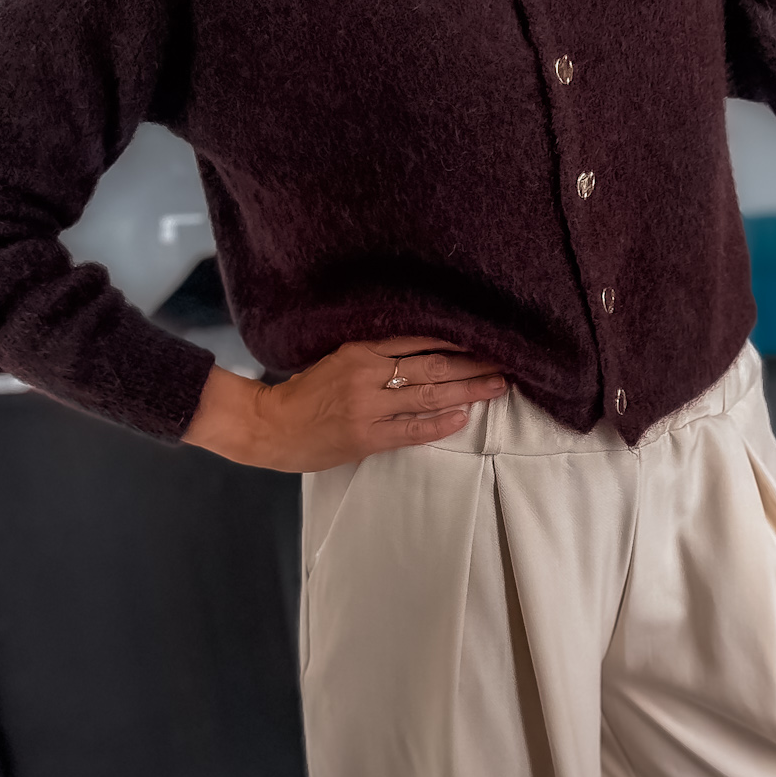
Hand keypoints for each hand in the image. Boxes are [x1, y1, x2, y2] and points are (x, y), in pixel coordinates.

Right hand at [183, 337, 506, 472]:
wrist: (270, 426)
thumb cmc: (305, 393)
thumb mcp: (337, 360)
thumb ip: (374, 355)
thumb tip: (423, 351)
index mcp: (360, 350)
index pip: (418, 339)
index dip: (455, 340)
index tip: (485, 338)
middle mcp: (367, 374)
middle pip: (433, 366)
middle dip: (473, 365)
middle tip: (505, 363)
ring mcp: (368, 408)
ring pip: (429, 396)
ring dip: (468, 392)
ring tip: (496, 388)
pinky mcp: (367, 438)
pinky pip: (412, 430)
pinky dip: (440, 423)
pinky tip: (464, 416)